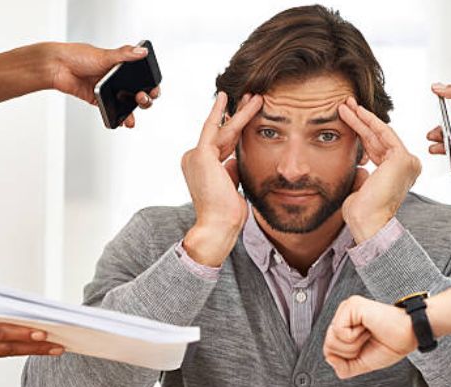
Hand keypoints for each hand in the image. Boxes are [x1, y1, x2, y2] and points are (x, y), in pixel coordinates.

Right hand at [0, 279, 63, 362]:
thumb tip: (26, 314)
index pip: (1, 333)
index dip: (23, 334)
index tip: (44, 334)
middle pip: (6, 347)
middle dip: (35, 347)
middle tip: (58, 347)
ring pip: (3, 352)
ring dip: (28, 350)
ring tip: (51, 349)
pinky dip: (13, 349)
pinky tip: (31, 347)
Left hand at [47, 43, 160, 127]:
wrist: (57, 67)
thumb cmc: (77, 56)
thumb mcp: (104, 54)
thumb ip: (125, 55)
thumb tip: (142, 51)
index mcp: (121, 65)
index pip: (142, 76)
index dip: (151, 84)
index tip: (154, 89)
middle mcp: (117, 78)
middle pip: (139, 92)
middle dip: (145, 98)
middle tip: (141, 98)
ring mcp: (109, 90)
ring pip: (127, 104)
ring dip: (133, 112)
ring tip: (132, 117)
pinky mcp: (99, 100)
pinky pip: (112, 111)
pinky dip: (119, 118)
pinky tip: (122, 121)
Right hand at [181, 92, 263, 266]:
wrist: (218, 225)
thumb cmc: (226, 213)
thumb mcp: (232, 186)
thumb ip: (231, 171)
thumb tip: (234, 160)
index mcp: (201, 167)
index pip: (221, 144)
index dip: (235, 130)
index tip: (245, 117)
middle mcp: (193, 158)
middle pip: (221, 132)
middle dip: (238, 115)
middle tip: (251, 97)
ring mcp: (196, 155)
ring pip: (223, 128)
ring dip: (242, 112)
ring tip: (256, 96)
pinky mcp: (202, 154)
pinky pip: (220, 129)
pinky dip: (233, 115)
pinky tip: (242, 102)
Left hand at [324, 295, 416, 378]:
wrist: (409, 336)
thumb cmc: (391, 344)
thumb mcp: (362, 363)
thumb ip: (343, 367)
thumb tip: (329, 359)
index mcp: (344, 325)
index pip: (329, 350)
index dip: (347, 358)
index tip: (366, 347)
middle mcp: (343, 314)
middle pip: (328, 346)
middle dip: (350, 352)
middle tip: (368, 341)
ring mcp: (347, 308)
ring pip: (331, 340)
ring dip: (353, 345)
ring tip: (368, 334)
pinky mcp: (351, 305)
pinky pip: (338, 331)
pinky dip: (354, 337)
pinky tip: (367, 328)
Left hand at [338, 97, 420, 241]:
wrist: (368, 222)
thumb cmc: (363, 213)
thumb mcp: (360, 189)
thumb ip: (363, 175)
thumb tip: (360, 166)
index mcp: (397, 176)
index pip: (377, 149)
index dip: (361, 134)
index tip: (347, 122)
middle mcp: (406, 168)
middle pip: (379, 139)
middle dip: (361, 122)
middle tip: (346, 107)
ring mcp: (407, 162)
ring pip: (380, 134)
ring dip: (362, 118)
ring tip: (346, 105)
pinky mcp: (402, 158)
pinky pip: (384, 133)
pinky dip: (370, 121)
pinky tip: (357, 111)